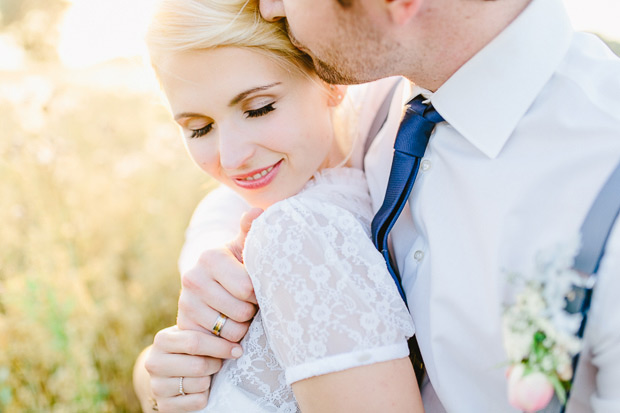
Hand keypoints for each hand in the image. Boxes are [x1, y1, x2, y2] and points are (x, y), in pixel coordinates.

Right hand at [144, 326, 243, 411]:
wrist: (168, 375)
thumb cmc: (189, 350)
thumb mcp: (193, 335)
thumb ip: (207, 331)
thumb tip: (235, 331)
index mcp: (162, 340)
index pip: (194, 342)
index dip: (220, 346)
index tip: (236, 349)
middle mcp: (154, 363)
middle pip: (199, 366)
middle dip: (216, 364)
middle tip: (219, 363)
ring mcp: (157, 386)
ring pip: (200, 384)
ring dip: (211, 380)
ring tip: (207, 374)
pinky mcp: (164, 406)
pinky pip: (198, 401)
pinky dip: (205, 395)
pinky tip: (200, 389)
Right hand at [176, 208, 262, 340]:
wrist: (209, 292)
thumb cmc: (236, 268)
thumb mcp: (244, 249)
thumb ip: (251, 230)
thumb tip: (257, 211)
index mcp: (210, 256)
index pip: (247, 287)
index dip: (258, 293)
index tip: (254, 289)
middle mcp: (192, 278)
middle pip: (241, 311)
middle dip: (251, 312)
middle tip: (248, 305)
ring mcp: (185, 303)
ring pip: (230, 331)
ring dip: (241, 328)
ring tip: (238, 316)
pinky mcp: (182, 326)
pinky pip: (217, 345)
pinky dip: (228, 343)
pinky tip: (228, 332)